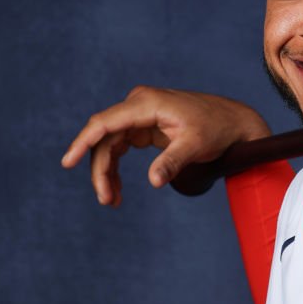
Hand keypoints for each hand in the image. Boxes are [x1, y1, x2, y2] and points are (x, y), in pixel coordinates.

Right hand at [61, 86, 270, 205]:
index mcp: (147, 103)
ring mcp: (140, 114)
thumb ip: (173, 162)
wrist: (234, 122)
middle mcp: (139, 104)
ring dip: (106, 172)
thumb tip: (154, 181)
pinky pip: (121, 147)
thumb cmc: (216, 129)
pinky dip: (116, 168)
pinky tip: (117, 190)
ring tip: (111, 200)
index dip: (83, 142)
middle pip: (105, 138)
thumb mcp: (195, 146)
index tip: (68, 162)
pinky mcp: (145, 126)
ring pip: (110, 144)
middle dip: (100, 169)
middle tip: (106, 199)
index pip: (105, 123)